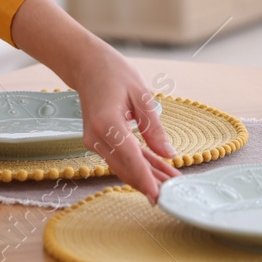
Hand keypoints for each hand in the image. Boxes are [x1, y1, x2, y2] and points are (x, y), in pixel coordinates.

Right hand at [7, 0, 179, 201]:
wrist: (86, 65)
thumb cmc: (114, 73)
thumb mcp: (141, 95)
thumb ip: (154, 127)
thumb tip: (169, 154)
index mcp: (107, 122)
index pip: (130, 157)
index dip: (145, 178)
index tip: (158, 196)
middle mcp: (96, 136)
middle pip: (126, 168)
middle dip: (150, 183)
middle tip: (174, 193)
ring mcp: (94, 141)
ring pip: (123, 167)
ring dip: (146, 177)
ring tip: (171, 183)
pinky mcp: (97, 141)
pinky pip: (119, 158)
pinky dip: (138, 166)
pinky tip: (157, 171)